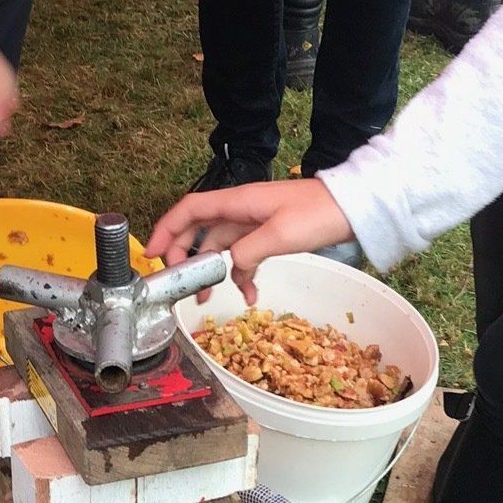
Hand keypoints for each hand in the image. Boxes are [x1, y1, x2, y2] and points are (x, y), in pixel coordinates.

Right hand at [147, 178, 353, 302]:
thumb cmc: (317, 214)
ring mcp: (254, 224)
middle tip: (179, 283)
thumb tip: (227, 267)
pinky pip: (244, 256)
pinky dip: (242, 275)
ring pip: (221, 248)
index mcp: (237, 202)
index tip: (150, 254)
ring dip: (213, 273)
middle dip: (185, 258)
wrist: (352, 209)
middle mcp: (240, 210)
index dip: (166, 230)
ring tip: (206, 300)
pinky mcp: (268, 235)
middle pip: (200, 232)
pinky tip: (249, 295)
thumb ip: (246, 252)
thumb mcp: (279, 235)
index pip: (190, 211)